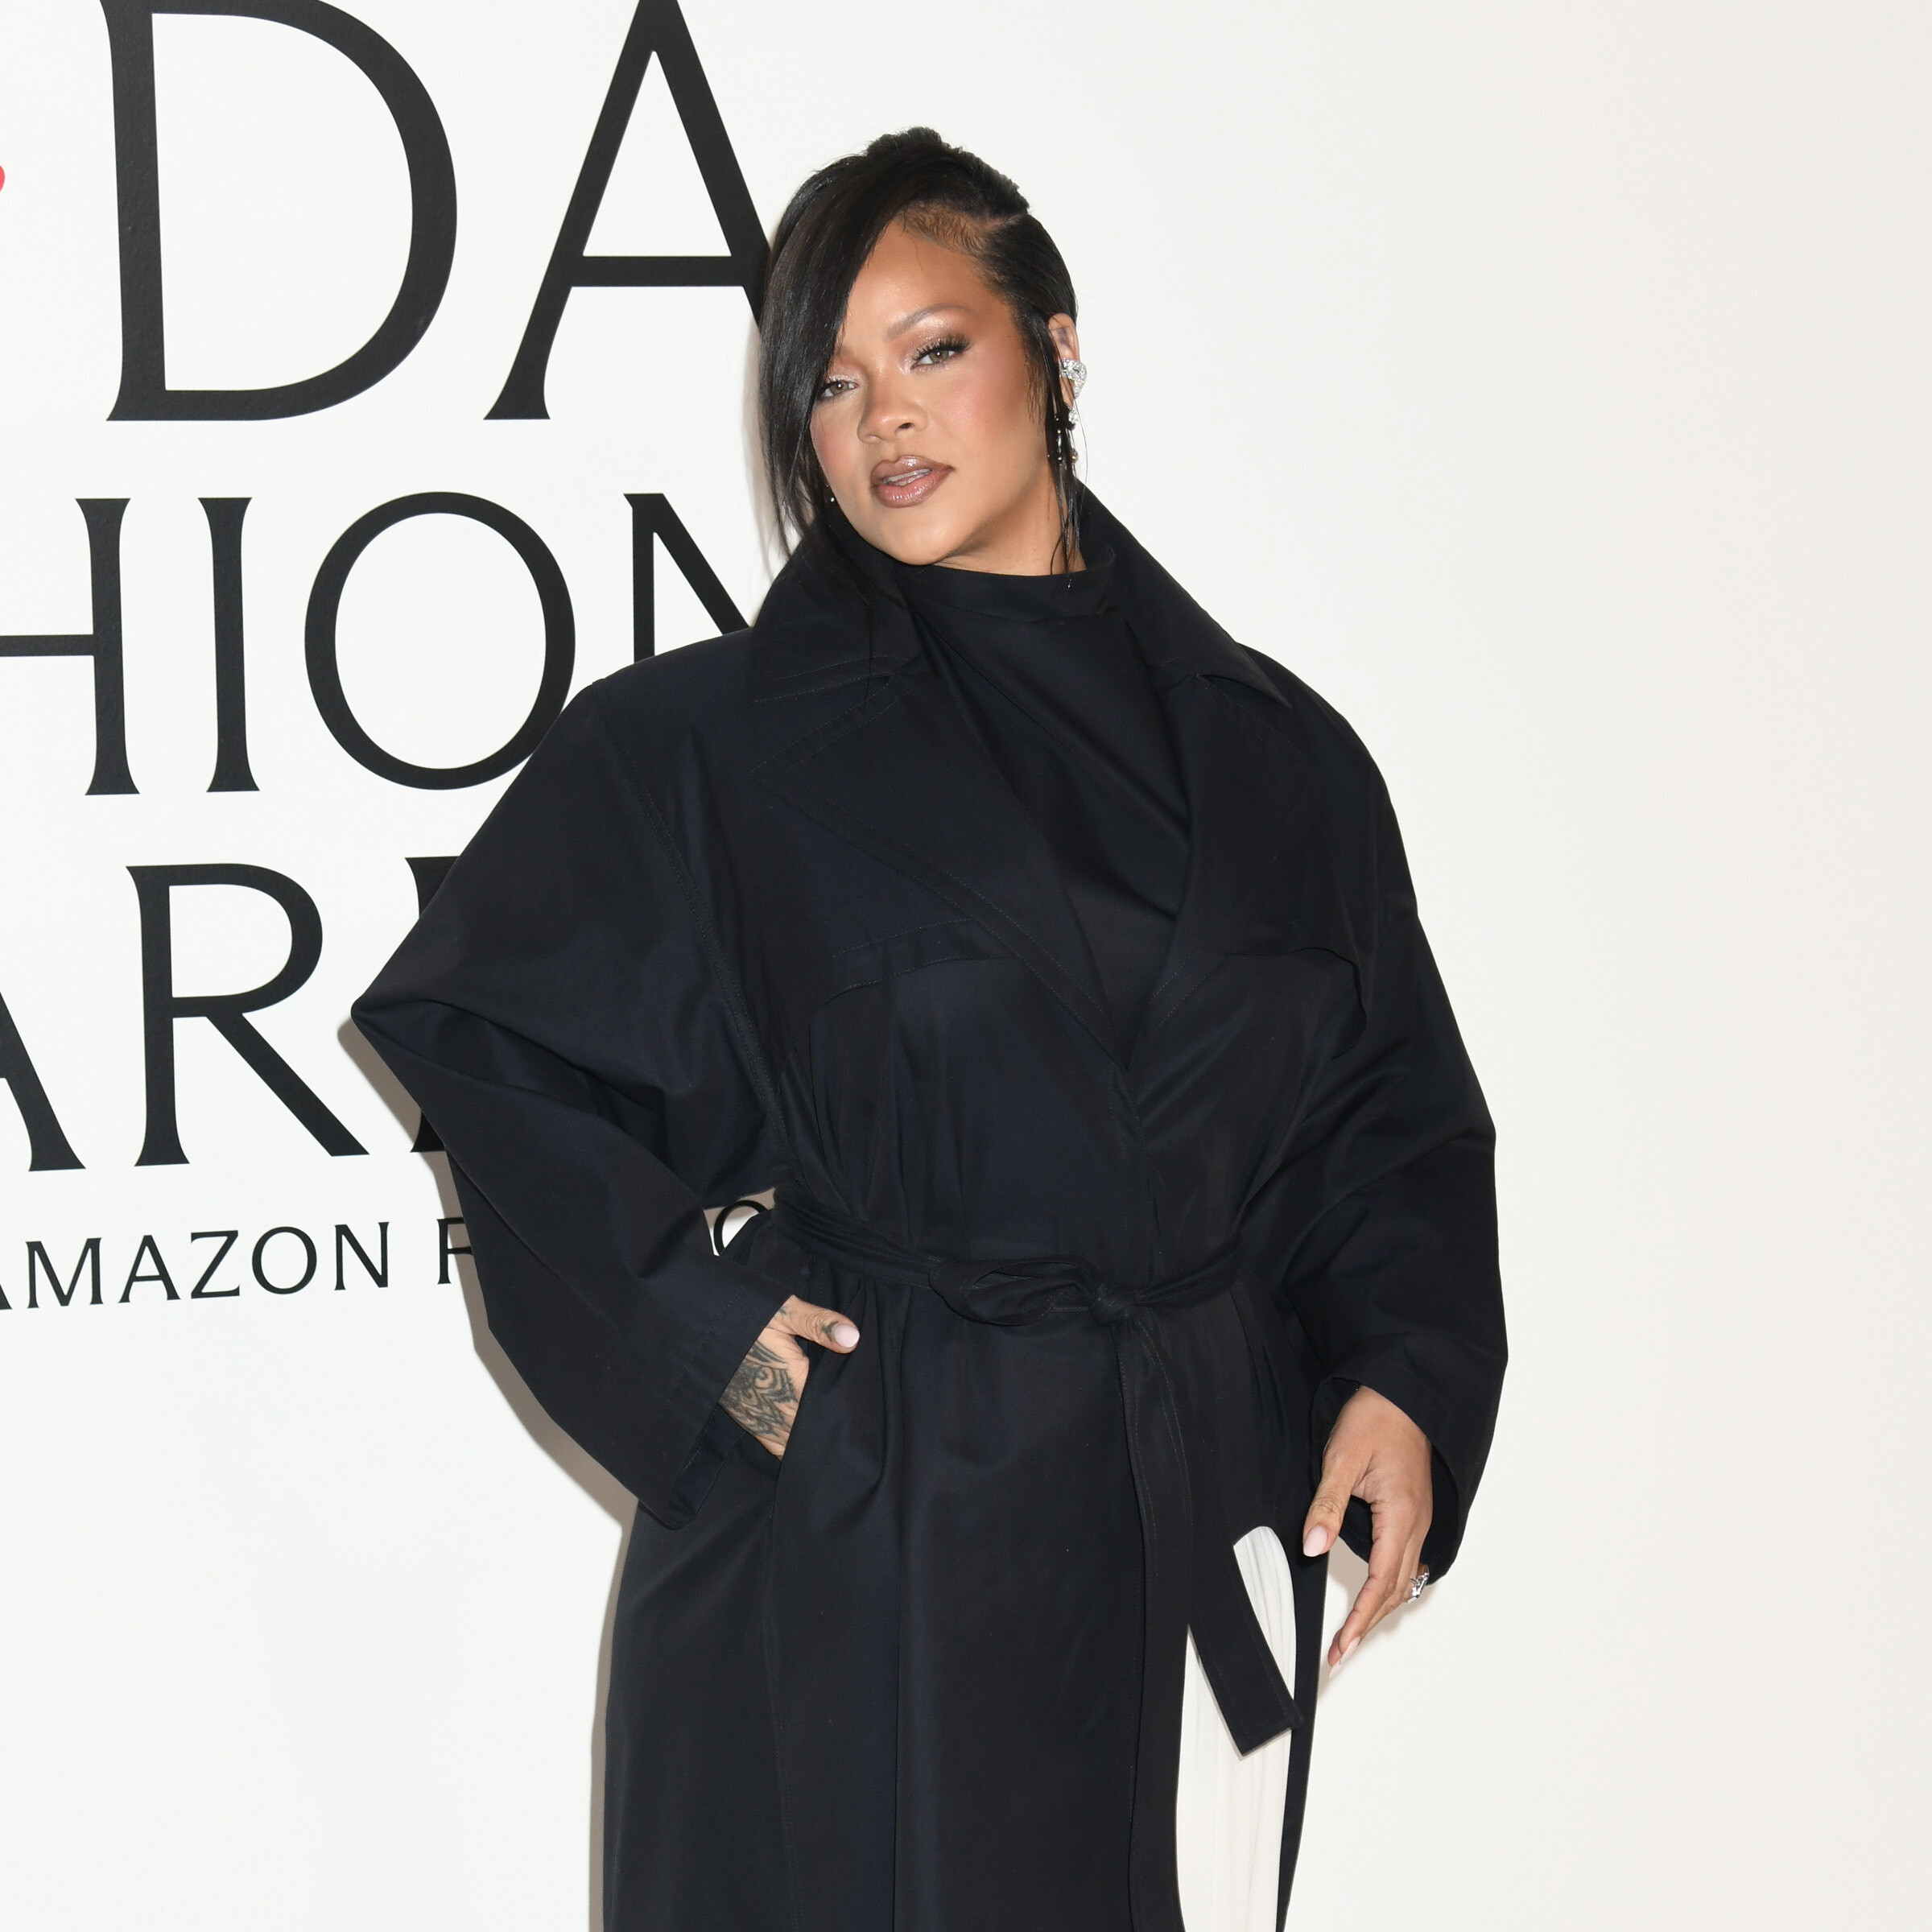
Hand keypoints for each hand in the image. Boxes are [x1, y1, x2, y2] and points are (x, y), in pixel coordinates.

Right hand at [720, 1295, 859, 1457]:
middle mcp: (776, 1406)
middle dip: (832, 1425)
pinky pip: (775, 1444)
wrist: (698, 1332)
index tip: (860, 1407)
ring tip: (834, 1438)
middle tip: (854, 1427)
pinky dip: (791, 1446)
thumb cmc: (743, 1317)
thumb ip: (818, 1323)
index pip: (828, 1407)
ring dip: (812, 1438)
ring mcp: (760, 1417)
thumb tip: (853, 1338)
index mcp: (791, 1380)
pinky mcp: (747, 1420)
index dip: (847, 1408)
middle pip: (815, 1428)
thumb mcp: (782, 1311)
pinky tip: (804, 1444)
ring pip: (796, 1441)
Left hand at [1301, 1385, 1432, 1667]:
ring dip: (1381, 1608)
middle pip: (1396, 1590)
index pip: (1380, 1584)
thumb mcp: (1340, 1459)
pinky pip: (1408, 1560)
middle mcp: (1417, 1524)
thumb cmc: (1374, 1418)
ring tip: (1354, 1632)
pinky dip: (1392, 1585)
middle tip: (1340, 1652)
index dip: (1359, 1621)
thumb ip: (1326, 1506)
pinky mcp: (1415, 1510)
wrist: (1403, 1392)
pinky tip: (1378, 1592)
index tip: (1340, 1648)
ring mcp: (1420, 1519)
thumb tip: (1312, 1549)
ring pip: (1404, 1578)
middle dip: (1368, 1624)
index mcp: (1401, 1516)